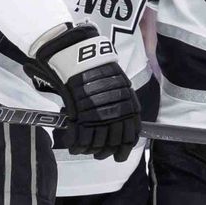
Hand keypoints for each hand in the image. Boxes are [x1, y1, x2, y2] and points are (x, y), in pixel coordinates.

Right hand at [24, 22, 140, 161]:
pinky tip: (74, 145)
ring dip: (91, 149)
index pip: (131, 131)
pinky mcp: (80, 112)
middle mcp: (115, 107)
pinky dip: (77, 144)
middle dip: (106, 151)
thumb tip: (118, 117)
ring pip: (98, 141)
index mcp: (127, 99)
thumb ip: (118, 98)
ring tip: (85, 150)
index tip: (119, 155)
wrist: (74, 50)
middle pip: (114, 140)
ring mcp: (97, 111)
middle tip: (99, 154)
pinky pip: (81, 137)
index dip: (124, 147)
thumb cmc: (92, 62)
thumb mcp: (114, 78)